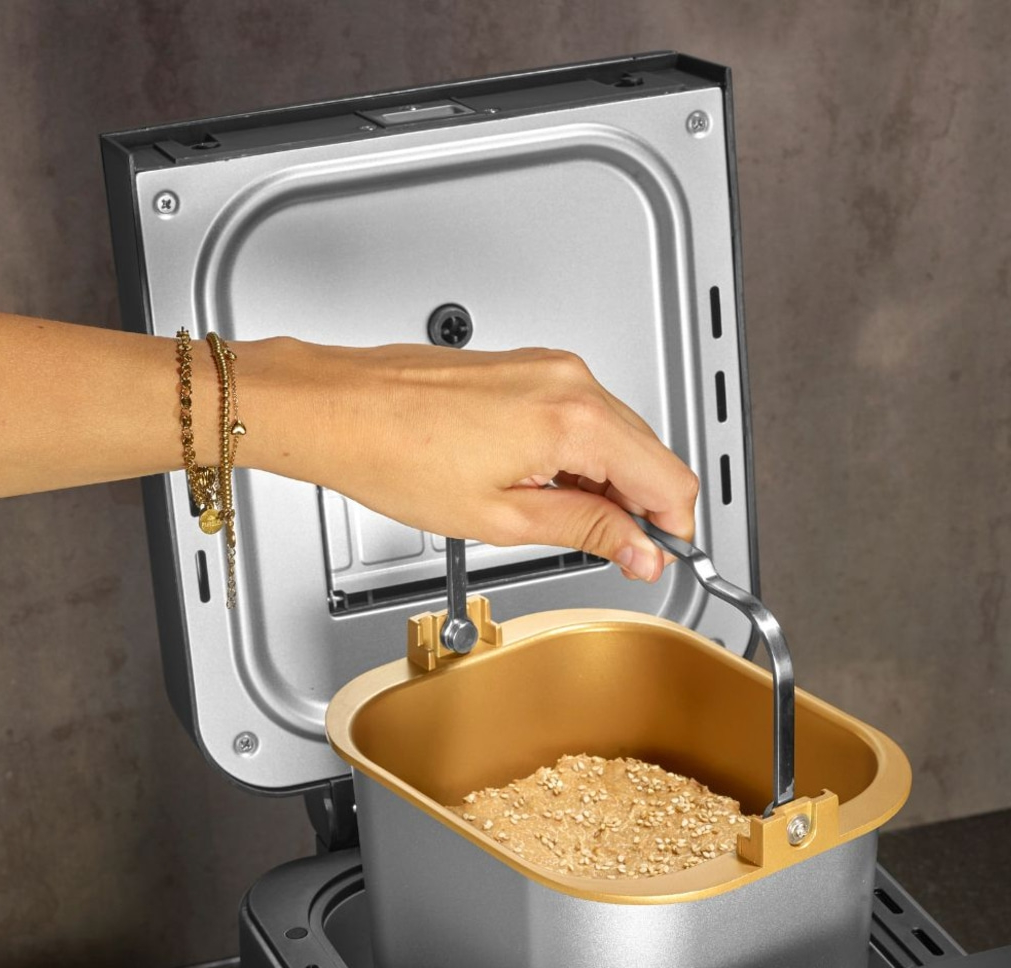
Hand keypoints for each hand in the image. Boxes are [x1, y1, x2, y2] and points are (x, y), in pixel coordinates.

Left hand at [236, 338, 698, 581]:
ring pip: (620, 434)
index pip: (669, 478)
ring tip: (561, 521)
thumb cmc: (397, 456)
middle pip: (651, 453)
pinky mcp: (528, 367)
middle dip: (642, 508)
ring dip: (610, 483)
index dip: (671, 529)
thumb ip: (587, 530)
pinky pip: (584, 414)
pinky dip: (581, 456)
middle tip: (614, 553)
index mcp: (575, 418)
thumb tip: (641, 549)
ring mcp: (550, 367)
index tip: (655, 558)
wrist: (339, 410)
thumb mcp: (504, 518)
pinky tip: (544, 487)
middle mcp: (571, 380)